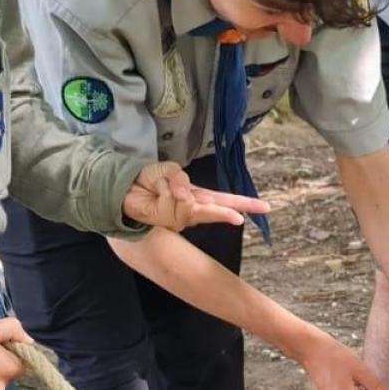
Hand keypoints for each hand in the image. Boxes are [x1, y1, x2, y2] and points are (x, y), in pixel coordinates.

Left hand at [123, 162, 270, 231]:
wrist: (126, 190)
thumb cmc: (149, 181)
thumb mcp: (167, 171)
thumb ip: (179, 179)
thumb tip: (185, 196)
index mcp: (195, 195)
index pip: (222, 199)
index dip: (242, 203)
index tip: (263, 208)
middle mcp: (193, 207)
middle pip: (221, 206)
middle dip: (238, 209)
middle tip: (260, 211)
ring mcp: (183, 215)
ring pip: (197, 205)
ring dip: (184, 195)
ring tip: (171, 193)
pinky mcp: (170, 218)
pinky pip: (176, 202)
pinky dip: (168, 192)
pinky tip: (160, 192)